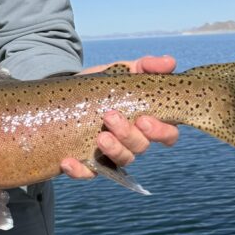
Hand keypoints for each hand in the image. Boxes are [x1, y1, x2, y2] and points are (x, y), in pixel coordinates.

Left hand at [60, 55, 178, 178]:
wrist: (65, 94)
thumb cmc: (102, 85)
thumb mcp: (121, 71)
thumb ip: (145, 66)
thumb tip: (170, 62)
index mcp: (146, 121)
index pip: (167, 134)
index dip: (161, 131)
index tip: (143, 119)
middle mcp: (131, 141)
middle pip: (141, 147)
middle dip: (128, 134)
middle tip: (111, 117)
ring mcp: (110, 153)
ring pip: (121, 161)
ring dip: (112, 150)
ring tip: (99, 137)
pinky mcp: (88, 162)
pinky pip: (87, 173)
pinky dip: (78, 170)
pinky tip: (67, 161)